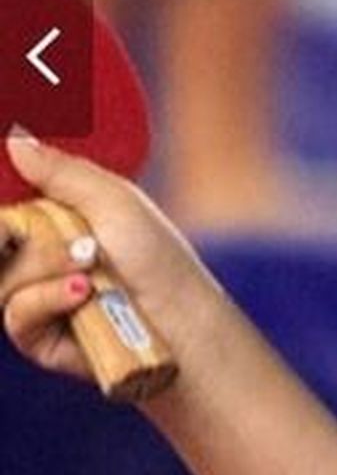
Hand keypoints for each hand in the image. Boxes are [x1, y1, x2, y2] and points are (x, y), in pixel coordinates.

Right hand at [0, 133, 221, 387]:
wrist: (180, 319)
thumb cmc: (157, 257)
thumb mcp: (113, 201)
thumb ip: (61, 171)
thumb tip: (15, 138)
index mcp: (57, 219)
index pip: (9, 208)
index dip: (6, 209)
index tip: (11, 210)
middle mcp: (41, 257)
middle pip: (1, 240)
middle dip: (35, 239)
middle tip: (77, 243)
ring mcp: (37, 297)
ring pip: (5, 278)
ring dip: (48, 268)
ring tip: (91, 271)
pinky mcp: (38, 336)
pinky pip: (15, 313)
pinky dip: (48, 299)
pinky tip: (82, 293)